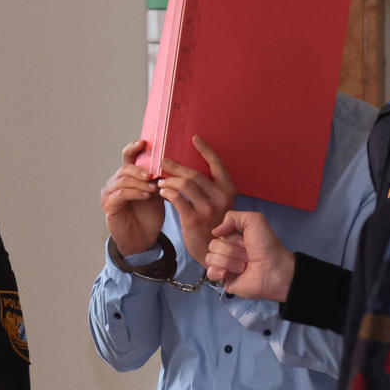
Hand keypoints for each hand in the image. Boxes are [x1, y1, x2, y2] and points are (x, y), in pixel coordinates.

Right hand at [100, 140, 163, 255]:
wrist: (143, 239)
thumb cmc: (150, 216)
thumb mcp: (158, 194)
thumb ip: (160, 179)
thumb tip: (172, 163)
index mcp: (128, 176)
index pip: (128, 157)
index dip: (133, 148)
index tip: (144, 142)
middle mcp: (116, 182)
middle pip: (125, 168)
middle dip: (139, 169)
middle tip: (153, 173)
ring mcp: (110, 193)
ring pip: (122, 180)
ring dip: (139, 182)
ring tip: (153, 186)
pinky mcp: (109, 206)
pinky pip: (121, 195)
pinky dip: (134, 193)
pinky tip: (146, 195)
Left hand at [158, 135, 236, 266]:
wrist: (212, 250)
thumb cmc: (213, 224)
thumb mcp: (218, 203)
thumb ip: (208, 188)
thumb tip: (187, 169)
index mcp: (228, 190)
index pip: (217, 163)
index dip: (205, 149)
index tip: (194, 138)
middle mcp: (220, 198)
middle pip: (193, 174)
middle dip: (175, 166)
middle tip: (163, 161)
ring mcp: (208, 209)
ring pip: (184, 184)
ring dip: (169, 180)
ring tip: (161, 180)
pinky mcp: (194, 219)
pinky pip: (176, 199)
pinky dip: (167, 192)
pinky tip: (162, 191)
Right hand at [205, 211, 295, 301]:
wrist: (274, 269)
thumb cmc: (267, 246)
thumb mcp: (254, 220)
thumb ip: (232, 217)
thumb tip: (215, 231)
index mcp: (234, 237)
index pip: (218, 233)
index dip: (231, 236)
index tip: (245, 241)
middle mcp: (228, 250)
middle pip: (213, 245)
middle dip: (232, 250)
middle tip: (247, 254)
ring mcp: (225, 266)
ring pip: (211, 258)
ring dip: (231, 261)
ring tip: (245, 265)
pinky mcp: (224, 280)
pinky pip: (210, 273)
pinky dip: (218, 272)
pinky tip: (228, 273)